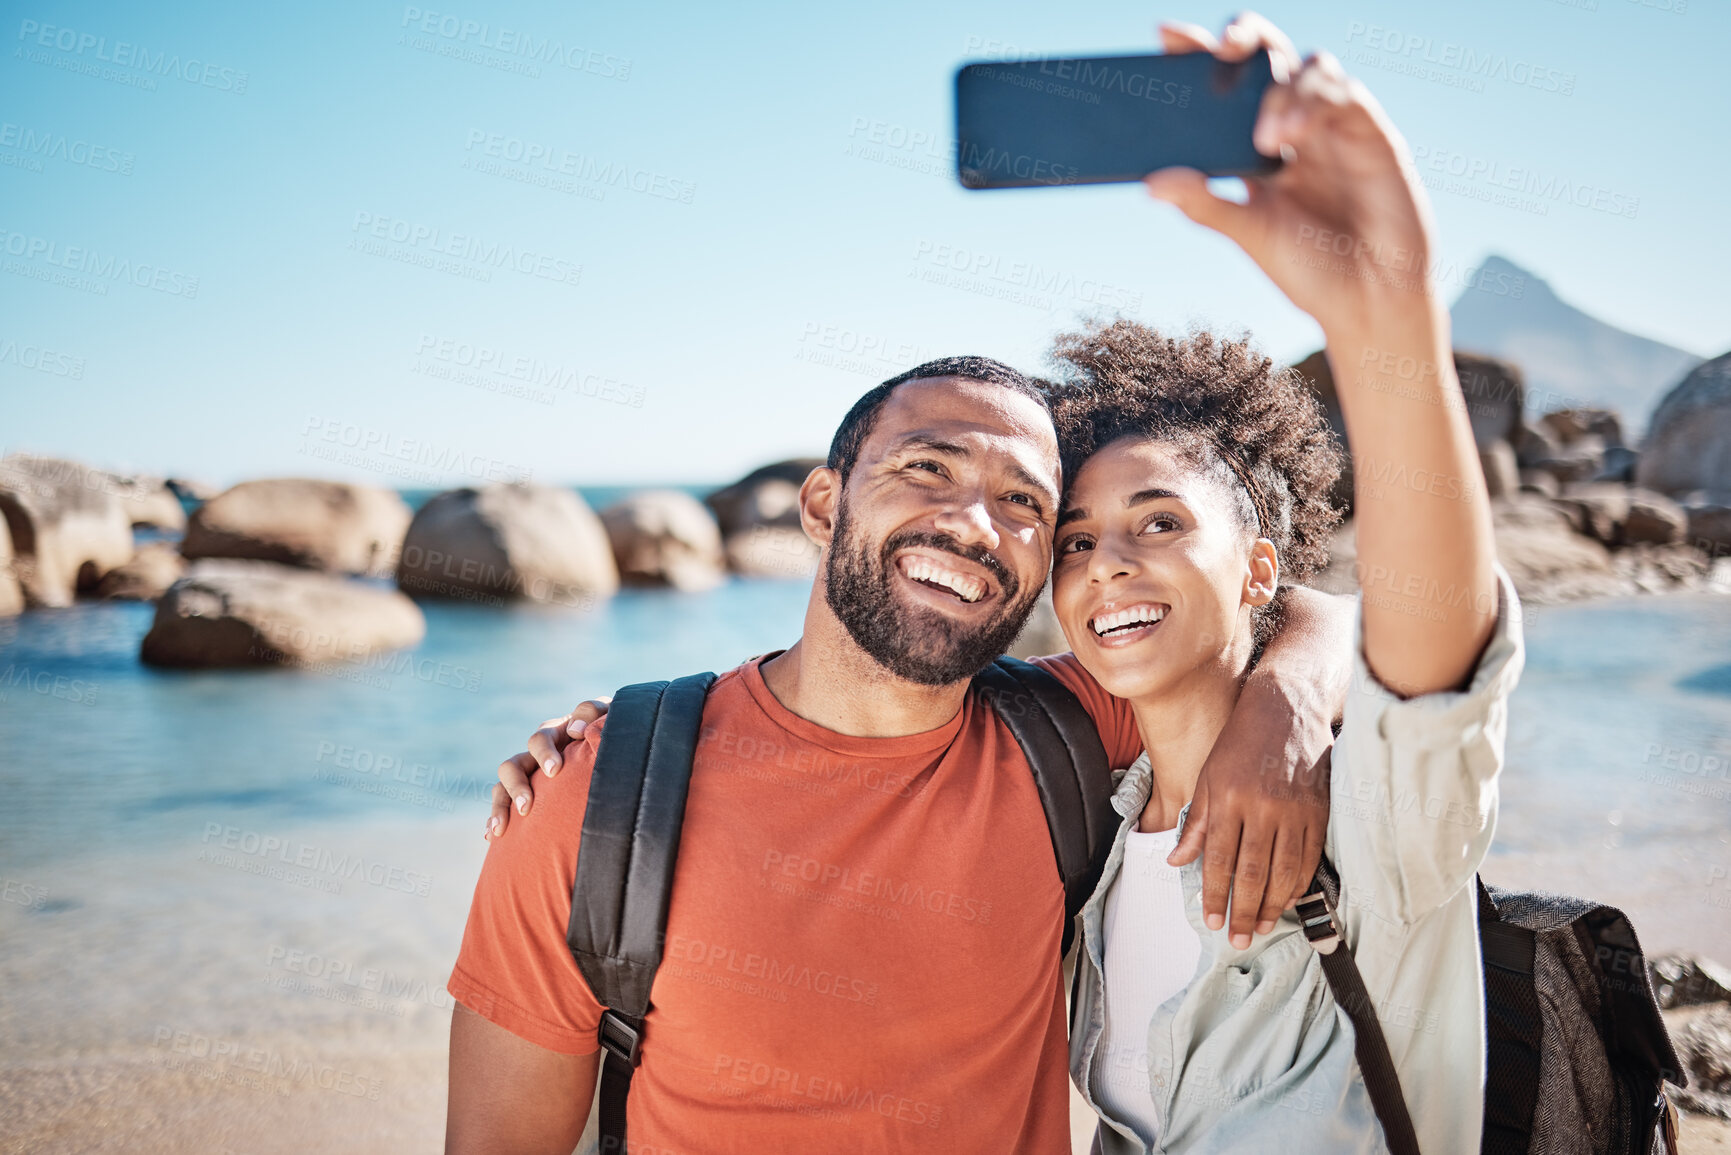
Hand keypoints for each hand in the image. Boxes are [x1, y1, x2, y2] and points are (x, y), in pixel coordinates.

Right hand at [484, 698, 610, 839]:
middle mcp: (537, 757)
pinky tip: (493, 837)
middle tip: (528, 807)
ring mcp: (530, 776)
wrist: (617, 751)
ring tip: (501, 829)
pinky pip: (504, 806)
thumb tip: (575, 730)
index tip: (554, 771)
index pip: (539, 740)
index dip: (544, 753)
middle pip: (513, 766)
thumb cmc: (612, 731)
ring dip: (500, 806)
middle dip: (517, 786)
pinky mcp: (530, 795)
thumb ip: (593, 712)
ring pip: (502, 787)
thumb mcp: (608, 714)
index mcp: (555, 735)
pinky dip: (495, 819)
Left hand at [1146, 14, 1438, 338]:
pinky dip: (1313, 102)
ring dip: (1280, 89)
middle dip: (1243, 38)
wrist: (1369, 301)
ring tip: (1264, 138)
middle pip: (1267, 59)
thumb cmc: (1310, 270)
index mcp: (1255, 149)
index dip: (1198, 55)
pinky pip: (1343, 94)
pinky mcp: (1370, 133)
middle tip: (1219, 47)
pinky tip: (1292, 134)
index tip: (1165, 36)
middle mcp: (1294, 127)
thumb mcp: (1249, 235)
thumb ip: (1206, 205)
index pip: (1224, 89)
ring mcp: (1333, 127)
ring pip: (1306, 68)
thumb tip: (1151, 184)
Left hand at [1167, 586, 1353, 947]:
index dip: (1214, 894)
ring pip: (1283, 871)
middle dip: (1243, 911)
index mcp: (1228, 798)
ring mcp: (1294, 810)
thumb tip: (1177, 860)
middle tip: (1238, 939)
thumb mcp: (1207, 776)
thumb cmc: (1239, 742)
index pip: (1217, 859)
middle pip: (1252, 872)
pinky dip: (1297, 884)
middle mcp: (1261, 806)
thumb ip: (1195, 822)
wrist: (1285, 708)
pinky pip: (1308, 858)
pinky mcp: (1318, 811)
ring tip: (1260, 928)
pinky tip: (1286, 900)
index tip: (1211, 920)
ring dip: (1271, 906)